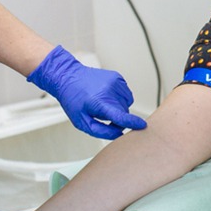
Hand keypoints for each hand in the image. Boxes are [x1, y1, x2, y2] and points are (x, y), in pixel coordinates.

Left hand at [27, 45, 147, 139]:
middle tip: (101, 115)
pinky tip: (106, 95)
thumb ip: (101, 131)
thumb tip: (119, 133)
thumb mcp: (81, 121)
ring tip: (103, 103)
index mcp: (99, 102)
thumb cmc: (73, 100)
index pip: (120, 115)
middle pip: (124, 112)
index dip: (132, 122)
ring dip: (118, 106)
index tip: (142, 125)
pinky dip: (119, 97)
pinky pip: (126, 94)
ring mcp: (115, 82)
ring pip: (127, 103)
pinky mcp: (118, 77)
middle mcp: (109, 90)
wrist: (68, 76)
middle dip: (117, 117)